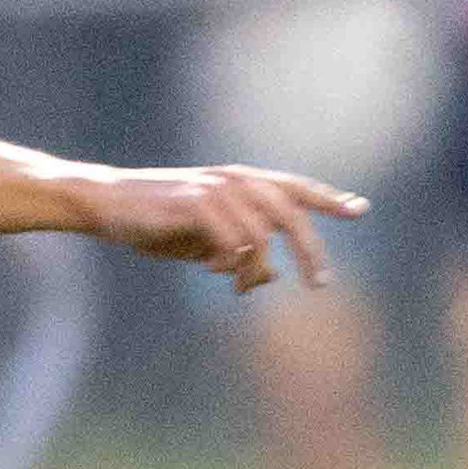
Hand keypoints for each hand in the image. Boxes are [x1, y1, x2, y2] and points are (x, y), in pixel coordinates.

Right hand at [85, 164, 367, 292]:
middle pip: (291, 214)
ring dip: (256, 269)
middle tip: (321, 285)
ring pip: (261, 234)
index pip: (296, 189)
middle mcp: (234, 180)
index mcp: (242, 183)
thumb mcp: (205, 242)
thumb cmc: (158, 223)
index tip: (360, 209)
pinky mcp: (193, 204)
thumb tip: (274, 275)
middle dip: (311, 251)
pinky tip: (214, 270)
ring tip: (241, 288)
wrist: (107, 205)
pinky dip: (230, 261)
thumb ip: (242, 252)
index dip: (329, 198)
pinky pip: (230, 239)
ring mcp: (214, 189)